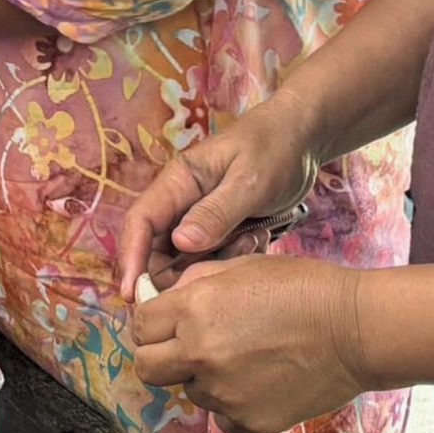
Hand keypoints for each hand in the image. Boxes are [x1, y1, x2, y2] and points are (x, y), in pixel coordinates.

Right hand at [116, 96, 320, 293]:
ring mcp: (198, 217)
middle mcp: (180, 202)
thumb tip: (179, 243)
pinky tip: (258, 239)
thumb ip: (216, 212)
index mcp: (178, 182)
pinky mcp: (217, 229)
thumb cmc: (274, 148)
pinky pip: (210, 257)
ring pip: (185, 258)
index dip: (131, 258)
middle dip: (177, 271)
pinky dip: (230, 259)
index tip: (132, 293)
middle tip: (214, 278)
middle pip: (155, 248)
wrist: (303, 139)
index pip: (140, 221)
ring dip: (212, 264)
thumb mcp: (249, 182)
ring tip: (251, 242)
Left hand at [130, 254, 370, 432]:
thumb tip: (164, 297)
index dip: (151, 323)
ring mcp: (224, 393)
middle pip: (147, 368)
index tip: (166, 324)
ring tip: (246, 358)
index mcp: (193, 311)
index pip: (140, 326)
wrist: (356, 330)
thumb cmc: (304, 288)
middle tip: (186, 348)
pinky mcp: (249, 422)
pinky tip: (259, 382)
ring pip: (190, 391)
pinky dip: (233, 405)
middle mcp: (200, 354)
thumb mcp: (242, 267)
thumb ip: (195, 283)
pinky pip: (222, 418)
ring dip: (205, 378)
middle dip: (160, 356)